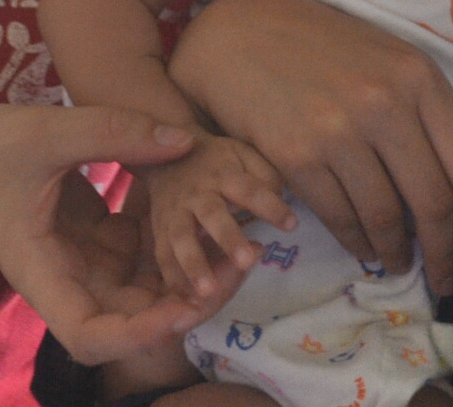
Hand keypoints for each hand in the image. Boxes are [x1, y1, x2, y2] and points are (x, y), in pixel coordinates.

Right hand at [0, 104, 214, 363]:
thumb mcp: (45, 132)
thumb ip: (115, 132)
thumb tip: (184, 139)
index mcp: (43, 274)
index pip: (93, 335)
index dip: (142, 333)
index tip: (184, 305)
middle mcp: (67, 279)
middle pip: (133, 317)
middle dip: (187, 300)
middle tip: (239, 262)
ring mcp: (81, 261)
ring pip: (145, 285)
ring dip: (189, 269)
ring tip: (237, 237)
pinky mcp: (91, 238)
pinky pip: (141, 248)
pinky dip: (172, 235)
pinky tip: (204, 204)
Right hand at [143, 134, 296, 299]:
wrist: (168, 154)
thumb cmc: (218, 161)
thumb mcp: (244, 155)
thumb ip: (264, 176)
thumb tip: (278, 202)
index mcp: (224, 173)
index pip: (249, 189)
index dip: (270, 206)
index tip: (291, 226)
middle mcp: (198, 193)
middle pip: (212, 214)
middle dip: (228, 239)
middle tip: (246, 263)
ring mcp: (176, 212)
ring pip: (182, 239)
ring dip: (194, 265)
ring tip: (207, 292)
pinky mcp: (161, 229)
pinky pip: (163, 254)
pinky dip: (172, 277)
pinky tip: (184, 299)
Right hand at [168, 0, 452, 294]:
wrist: (244, 36)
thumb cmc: (330, 51)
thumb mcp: (398, 71)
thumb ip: (445, 129)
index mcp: (421, 79)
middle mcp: (384, 103)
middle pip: (433, 203)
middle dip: (446, 255)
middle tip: (448, 280)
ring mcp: (338, 130)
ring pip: (386, 217)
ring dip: (398, 253)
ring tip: (401, 262)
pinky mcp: (296, 155)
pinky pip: (340, 218)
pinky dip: (358, 244)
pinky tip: (366, 249)